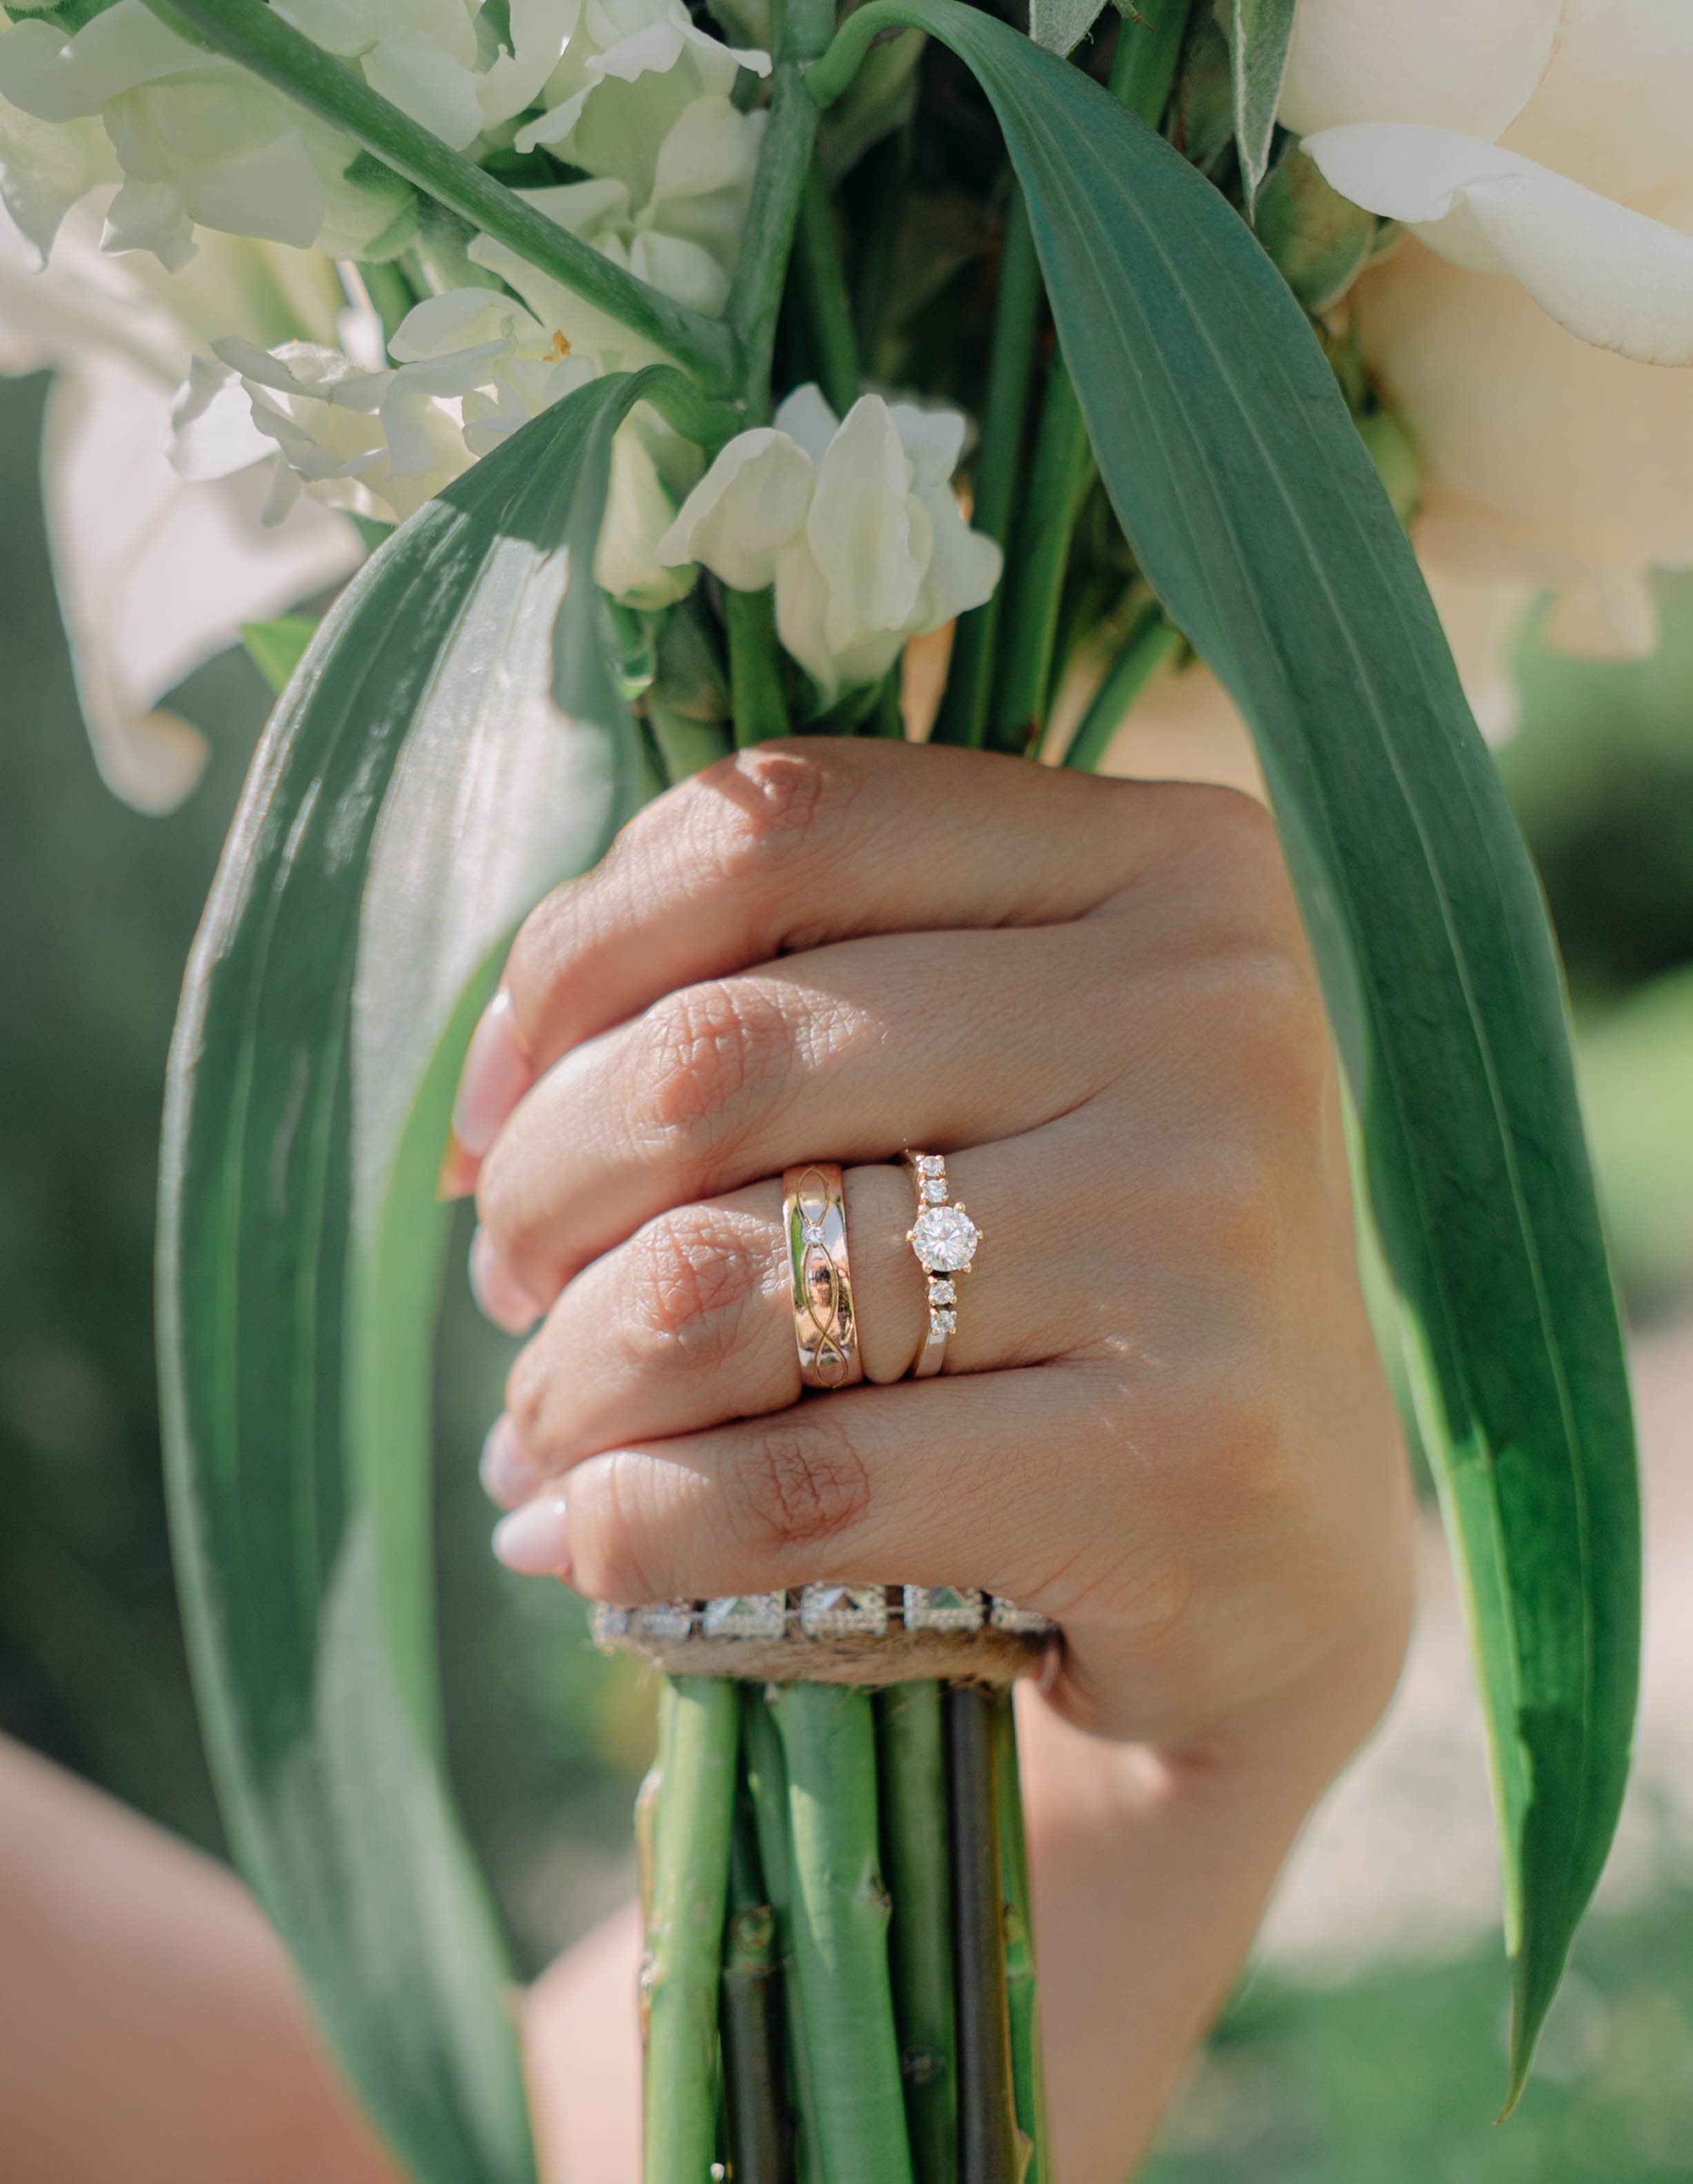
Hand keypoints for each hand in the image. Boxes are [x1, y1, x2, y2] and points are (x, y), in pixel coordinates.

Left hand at [452, 740, 1409, 1759]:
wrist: (1286, 1559)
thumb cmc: (1078, 1294)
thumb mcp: (981, 1087)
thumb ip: (782, 1005)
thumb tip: (491, 1092)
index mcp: (1160, 863)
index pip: (775, 828)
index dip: (569, 960)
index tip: (496, 1110)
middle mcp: (1207, 1007)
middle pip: (718, 1054)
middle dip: (546, 1190)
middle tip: (516, 1286)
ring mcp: (1205, 1222)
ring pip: (724, 1278)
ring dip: (576, 1376)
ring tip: (548, 1429)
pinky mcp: (1185, 1445)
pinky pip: (800, 1481)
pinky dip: (642, 1525)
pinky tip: (604, 1544)